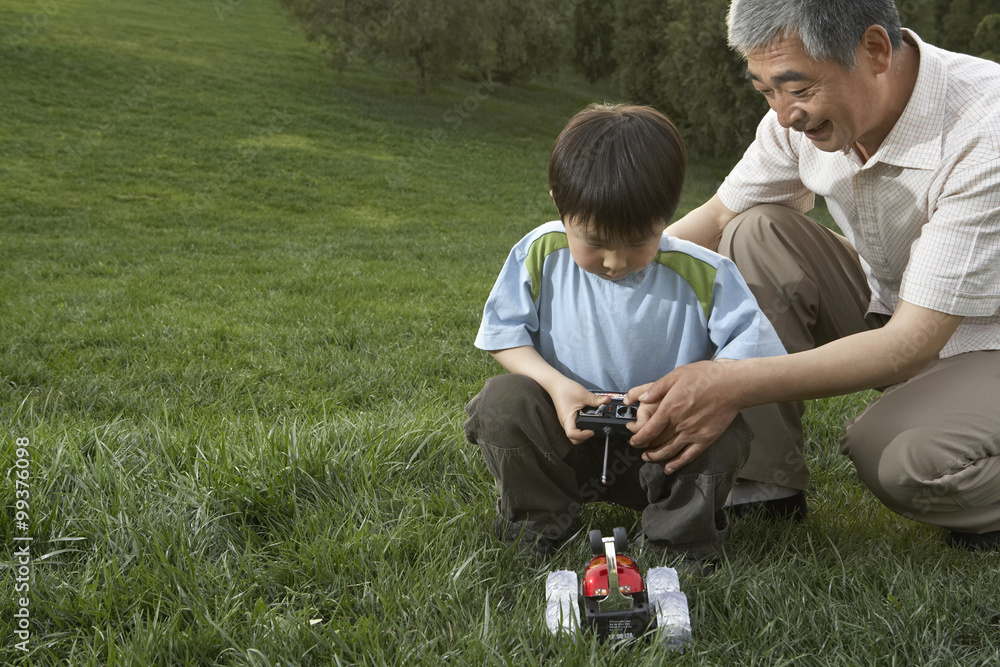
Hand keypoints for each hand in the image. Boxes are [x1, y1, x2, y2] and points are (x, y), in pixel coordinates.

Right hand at [549, 380, 610, 444]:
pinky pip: (574, 427)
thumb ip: (596, 400)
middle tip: (592, 430)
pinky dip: (581, 427)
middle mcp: (565, 422)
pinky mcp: (568, 417)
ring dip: (582, 432)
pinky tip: (587, 419)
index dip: (583, 436)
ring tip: (591, 425)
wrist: (556, 384)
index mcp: (567, 419)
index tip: (592, 431)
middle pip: (573, 439)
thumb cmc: (565, 389)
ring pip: (574, 434)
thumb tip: (607, 401)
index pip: (572, 435)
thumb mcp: (583, 394)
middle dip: (584, 437)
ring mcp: (566, 420)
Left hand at [625, 361, 741, 473]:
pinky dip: (677, 464)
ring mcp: (693, 434)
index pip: (648, 430)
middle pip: (657, 442)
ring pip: (670, 451)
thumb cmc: (704, 376)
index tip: (632, 440)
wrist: (732, 385)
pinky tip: (669, 468)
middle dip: (644, 447)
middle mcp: (679, 424)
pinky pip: (689, 456)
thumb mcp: (676, 375)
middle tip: (638, 448)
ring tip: (647, 458)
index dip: (638, 438)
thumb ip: (656, 388)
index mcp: (670, 408)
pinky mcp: (706, 439)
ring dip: (656, 457)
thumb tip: (639, 398)